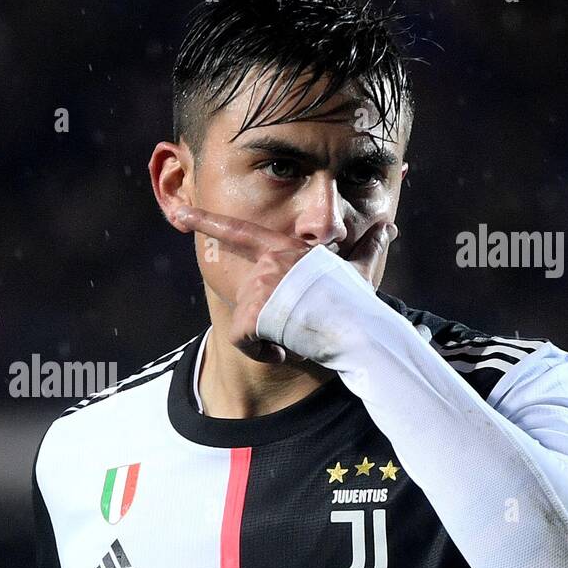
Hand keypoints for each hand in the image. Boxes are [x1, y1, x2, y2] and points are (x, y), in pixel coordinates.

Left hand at [171, 205, 397, 362]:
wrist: (358, 329)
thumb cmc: (357, 303)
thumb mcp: (360, 273)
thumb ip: (368, 249)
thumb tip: (388, 226)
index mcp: (286, 250)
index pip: (239, 232)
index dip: (206, 222)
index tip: (179, 215)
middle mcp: (270, 262)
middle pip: (249, 298)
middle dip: (266, 320)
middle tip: (298, 324)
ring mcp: (261, 285)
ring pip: (246, 321)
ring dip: (268, 336)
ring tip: (298, 334)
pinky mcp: (254, 312)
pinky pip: (242, 339)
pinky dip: (260, 352)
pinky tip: (284, 350)